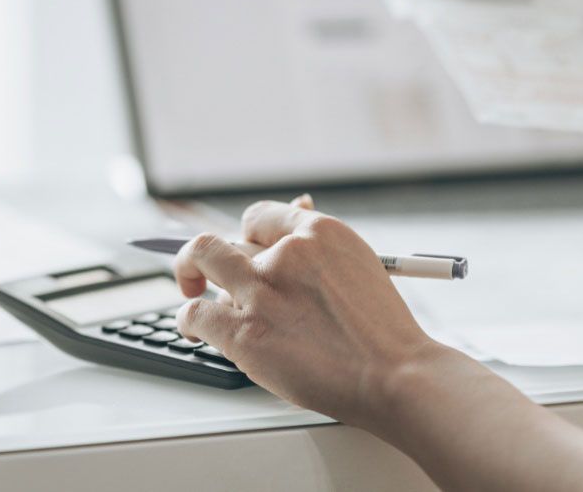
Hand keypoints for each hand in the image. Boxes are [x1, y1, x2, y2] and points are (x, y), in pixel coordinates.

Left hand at [172, 195, 444, 424]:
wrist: (395, 376)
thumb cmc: (382, 331)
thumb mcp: (361, 265)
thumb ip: (320, 246)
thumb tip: (298, 206)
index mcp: (319, 232)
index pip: (258, 218)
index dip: (246, 235)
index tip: (242, 250)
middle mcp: (285, 254)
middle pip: (226, 238)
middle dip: (211, 256)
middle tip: (204, 271)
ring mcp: (261, 292)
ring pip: (202, 263)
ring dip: (195, 280)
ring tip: (197, 294)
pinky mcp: (244, 333)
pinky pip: (193, 313)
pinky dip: (187, 320)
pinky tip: (194, 330)